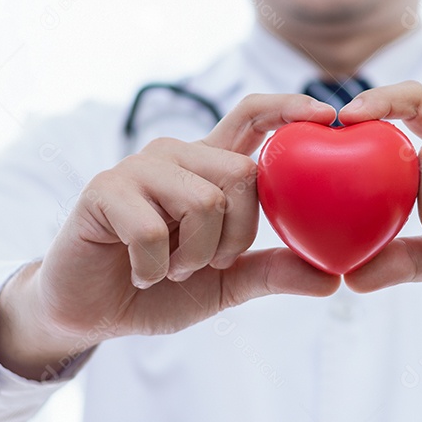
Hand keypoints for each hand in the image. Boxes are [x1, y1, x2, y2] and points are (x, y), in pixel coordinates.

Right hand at [0, 94, 341, 379]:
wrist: (89, 313)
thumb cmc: (159, 288)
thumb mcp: (225, 284)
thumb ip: (271, 273)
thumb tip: (332, 278)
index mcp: (208, 168)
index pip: (252, 117)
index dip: (288, 108)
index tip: (327, 114)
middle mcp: (177, 156)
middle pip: (241, 172)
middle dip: (237, 235)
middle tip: (208, 263)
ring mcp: (138, 168)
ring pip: (204, 200)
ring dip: (195, 255)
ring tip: (171, 269)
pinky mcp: (103, 189)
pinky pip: (152, 230)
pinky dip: (153, 269)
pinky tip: (139, 273)